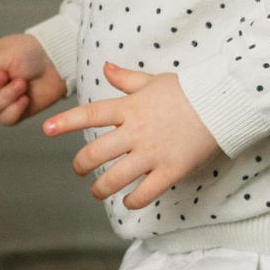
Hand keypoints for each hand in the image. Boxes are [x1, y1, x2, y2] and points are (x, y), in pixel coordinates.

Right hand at [0, 33, 67, 126]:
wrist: (56, 63)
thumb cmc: (30, 52)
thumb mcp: (5, 54)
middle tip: (6, 75)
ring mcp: (1, 100)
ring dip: (7, 96)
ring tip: (22, 83)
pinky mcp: (15, 112)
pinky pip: (6, 119)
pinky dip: (15, 110)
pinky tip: (25, 98)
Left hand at [44, 63, 217, 208]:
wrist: (222, 103)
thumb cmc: (188, 90)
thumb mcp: (153, 81)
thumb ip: (126, 79)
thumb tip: (105, 68)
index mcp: (130, 108)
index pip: (91, 114)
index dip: (66, 122)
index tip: (46, 129)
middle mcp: (136, 132)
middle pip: (96, 153)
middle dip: (81, 165)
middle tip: (78, 169)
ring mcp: (153, 153)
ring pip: (115, 178)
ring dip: (100, 189)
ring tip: (97, 191)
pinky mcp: (170, 170)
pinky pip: (145, 193)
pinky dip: (132, 201)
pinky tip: (128, 202)